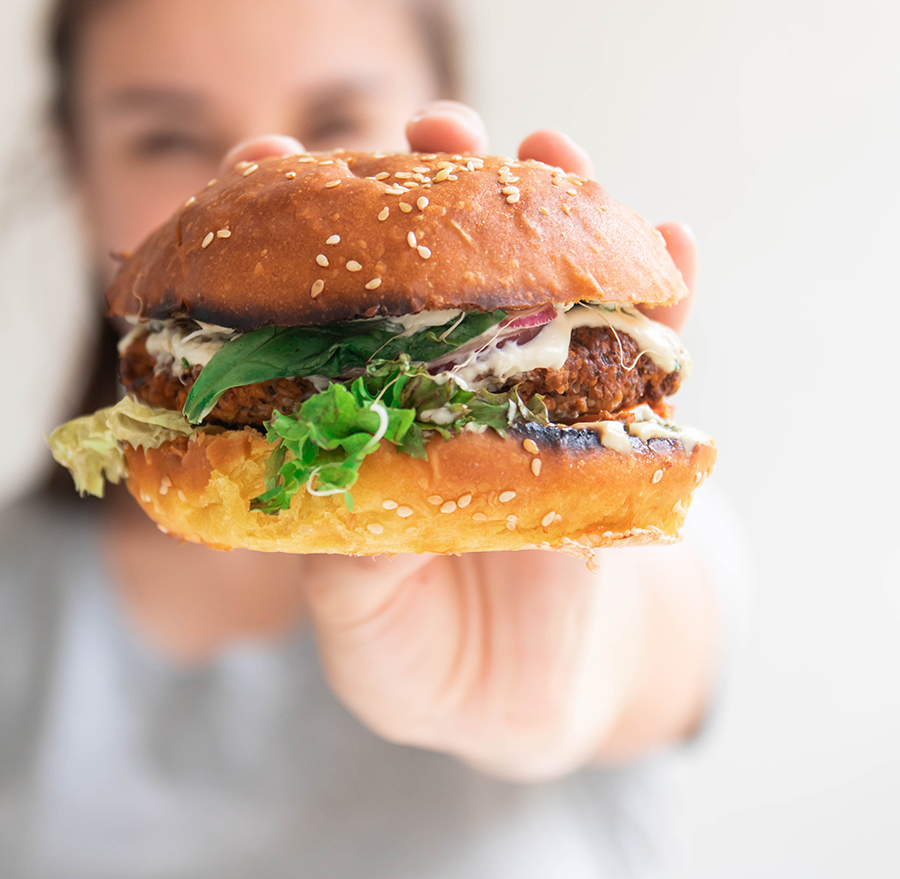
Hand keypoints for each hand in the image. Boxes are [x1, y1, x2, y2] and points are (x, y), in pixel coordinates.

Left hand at [218, 103, 715, 779]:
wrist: (519, 700)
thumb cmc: (417, 657)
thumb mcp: (363, 627)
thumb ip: (351, 570)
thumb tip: (357, 500)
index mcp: (360, 415)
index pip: (319, 305)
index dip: (293, 236)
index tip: (266, 169)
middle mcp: (441, 384)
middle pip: (436, 263)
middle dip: (431, 184)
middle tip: (426, 128)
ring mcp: (529, 395)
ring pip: (545, 279)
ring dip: (552, 204)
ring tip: (547, 150)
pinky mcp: (613, 427)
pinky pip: (649, 352)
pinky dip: (664, 295)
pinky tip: (669, 246)